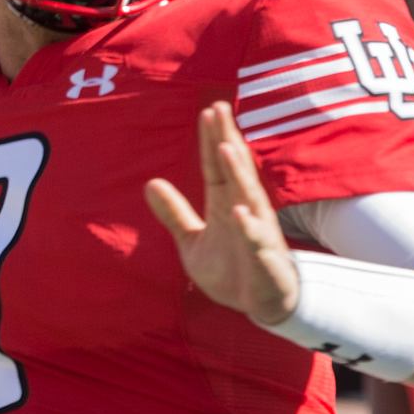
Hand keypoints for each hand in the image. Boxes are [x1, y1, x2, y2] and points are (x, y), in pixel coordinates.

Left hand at [144, 102, 300, 324]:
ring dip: (238, 173)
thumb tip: (149, 183)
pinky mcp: (264, 257)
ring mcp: (256, 232)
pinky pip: (255, 239)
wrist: (261, 304)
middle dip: (227, 140)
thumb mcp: (192, 241)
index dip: (211, 141)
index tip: (207, 112)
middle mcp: (244, 210)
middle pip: (235, 170)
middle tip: (219, 108)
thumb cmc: (230, 269)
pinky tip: (238, 211)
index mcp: (226, 204)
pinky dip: (247, 226)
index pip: (216, 167)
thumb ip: (174, 213)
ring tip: (226, 147)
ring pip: (248, 197)